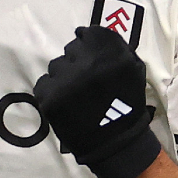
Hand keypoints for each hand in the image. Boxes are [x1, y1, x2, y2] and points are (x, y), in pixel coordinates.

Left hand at [32, 25, 161, 177]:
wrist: (115, 144)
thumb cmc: (126, 106)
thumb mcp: (133, 71)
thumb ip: (116, 49)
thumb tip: (87, 34)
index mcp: (110, 54)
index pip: (89, 33)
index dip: (89, 44)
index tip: (90, 55)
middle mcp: (87, 64)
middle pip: (71, 49)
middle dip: (77, 61)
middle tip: (85, 80)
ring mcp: (66, 81)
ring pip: (56, 66)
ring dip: (64, 77)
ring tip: (75, 95)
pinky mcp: (50, 98)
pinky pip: (44, 83)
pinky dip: (52, 91)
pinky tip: (65, 103)